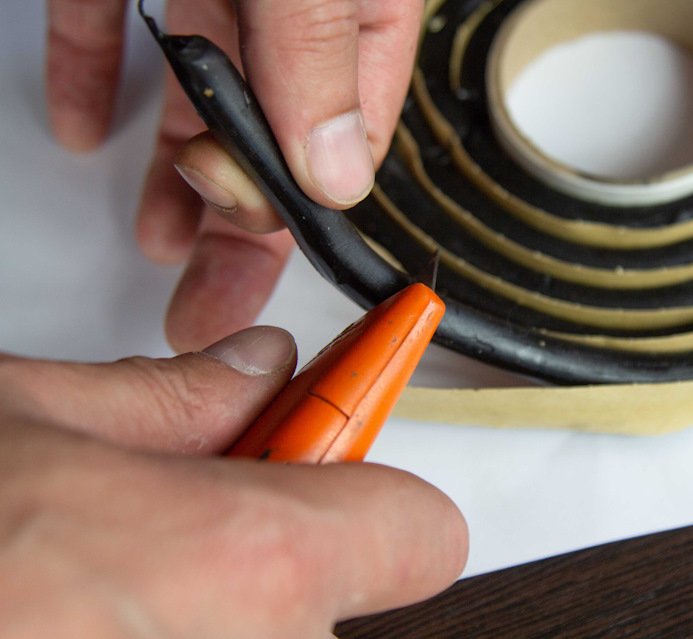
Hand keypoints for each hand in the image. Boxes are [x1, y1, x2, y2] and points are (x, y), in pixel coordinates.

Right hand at [0, 327, 467, 637]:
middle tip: (166, 531)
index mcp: (246, 569)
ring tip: (81, 593)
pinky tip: (71, 622)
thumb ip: (167, 400)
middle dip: (263, 558)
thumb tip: (255, 374)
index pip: (420, 529)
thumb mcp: (21, 418)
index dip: (375, 489)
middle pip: (333, 601)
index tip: (343, 462)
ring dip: (197, 620)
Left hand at [45, 0, 422, 351]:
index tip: (267, 277)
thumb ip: (317, 56)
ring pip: (197, 97)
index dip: (305, 216)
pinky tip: (85, 121)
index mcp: (359, 12)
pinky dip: (96, 76)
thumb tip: (333, 174)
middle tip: (207, 306)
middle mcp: (289, 9)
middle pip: (271, 141)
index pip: (345, 137)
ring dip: (175, 176)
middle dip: (237, 229)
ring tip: (157, 242)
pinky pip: (113, 26)